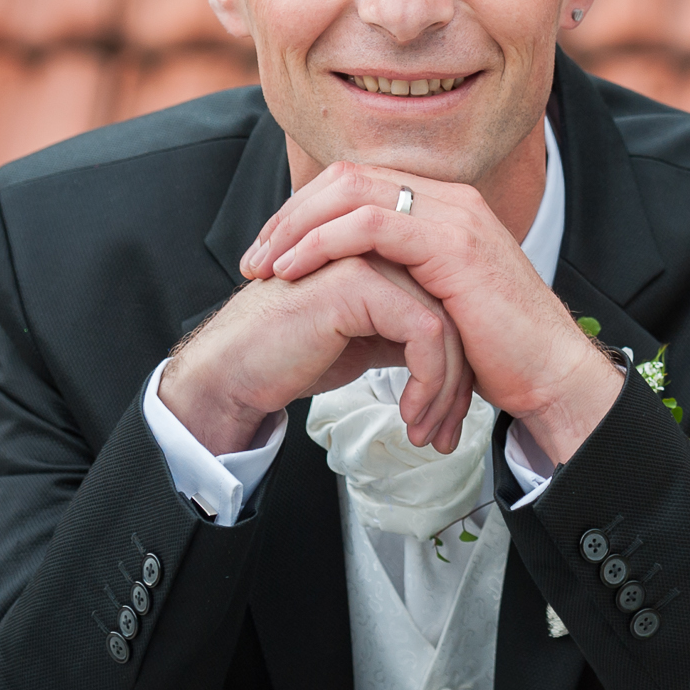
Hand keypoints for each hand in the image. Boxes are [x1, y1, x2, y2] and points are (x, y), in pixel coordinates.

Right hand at [160, 253, 472, 454]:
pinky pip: (425, 332)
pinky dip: (428, 381)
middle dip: (457, 385)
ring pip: (446, 327)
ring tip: (426, 433)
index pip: (448, 309)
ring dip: (444, 392)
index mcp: (381, 262)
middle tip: (446, 435)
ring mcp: (368, 261)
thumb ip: (401, 336)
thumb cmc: (284, 358)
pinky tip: (408, 413)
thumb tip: (450, 360)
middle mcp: (379, 254)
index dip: (457, 369)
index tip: (449, 421)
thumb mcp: (361, 344)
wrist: (232, 373)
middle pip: (455, 317)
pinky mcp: (358, 283)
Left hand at [241, 162, 624, 461]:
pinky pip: (369, 225)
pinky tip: (295, 270)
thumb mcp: (439, 305)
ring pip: (352, 191)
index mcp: (446, 208)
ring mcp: (454, 216)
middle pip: (349, 176)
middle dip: (291, 213)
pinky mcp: (451, 244)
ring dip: (297, 226)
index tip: (272, 252)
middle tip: (253, 257)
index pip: (360, 183)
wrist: (549, 377)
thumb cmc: (499, 354)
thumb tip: (357, 291)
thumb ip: (404, 281)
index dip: (308, 211)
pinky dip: (323, 241)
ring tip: (264, 266)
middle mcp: (451, 199)